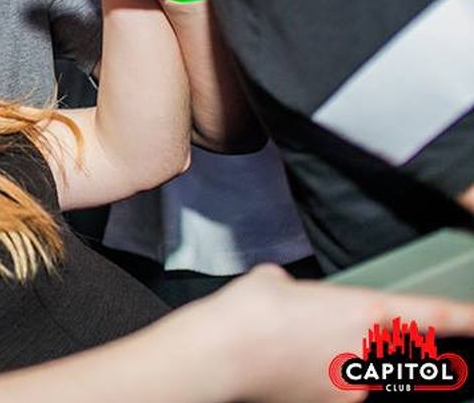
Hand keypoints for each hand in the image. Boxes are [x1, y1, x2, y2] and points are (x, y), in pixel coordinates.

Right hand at [179, 265, 473, 402]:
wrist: (220, 354)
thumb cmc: (248, 311)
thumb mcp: (275, 279)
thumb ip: (298, 288)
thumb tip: (291, 295)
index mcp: (367, 310)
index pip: (435, 316)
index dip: (465, 317)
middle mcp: (372, 352)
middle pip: (391, 347)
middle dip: (369, 340)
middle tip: (320, 329)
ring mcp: (355, 387)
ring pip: (358, 371)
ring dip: (336, 360)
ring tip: (289, 347)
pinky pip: (335, 390)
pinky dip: (315, 380)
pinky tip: (282, 366)